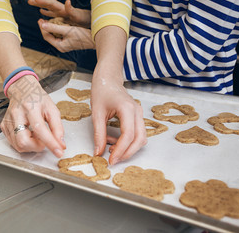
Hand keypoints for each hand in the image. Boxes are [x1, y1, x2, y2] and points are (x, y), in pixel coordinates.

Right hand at [0, 75, 65, 156]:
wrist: (22, 89)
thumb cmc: (37, 98)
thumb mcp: (52, 109)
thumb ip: (58, 127)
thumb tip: (60, 144)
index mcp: (30, 107)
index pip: (39, 129)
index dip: (50, 143)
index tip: (58, 152)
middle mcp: (16, 114)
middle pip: (23, 141)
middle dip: (36, 147)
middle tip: (43, 140)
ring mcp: (8, 121)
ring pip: (18, 145)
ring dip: (31, 145)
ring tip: (36, 134)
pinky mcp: (3, 126)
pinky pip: (14, 143)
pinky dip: (24, 142)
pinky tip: (28, 133)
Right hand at [28, 0, 90, 27]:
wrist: (90, 21)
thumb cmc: (84, 19)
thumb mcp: (78, 15)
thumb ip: (71, 9)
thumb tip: (67, 1)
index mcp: (63, 10)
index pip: (51, 4)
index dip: (43, 2)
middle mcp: (61, 10)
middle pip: (48, 4)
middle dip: (39, 2)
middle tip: (29, 1)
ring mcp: (62, 13)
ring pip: (49, 8)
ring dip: (41, 6)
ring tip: (33, 4)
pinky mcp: (63, 17)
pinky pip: (52, 14)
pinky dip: (46, 12)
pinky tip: (42, 13)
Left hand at [38, 19, 94, 51]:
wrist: (94, 40)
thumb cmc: (82, 35)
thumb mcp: (67, 30)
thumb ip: (54, 28)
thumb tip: (43, 25)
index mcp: (60, 46)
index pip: (46, 36)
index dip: (42, 28)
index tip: (40, 20)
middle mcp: (61, 47)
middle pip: (49, 37)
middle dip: (45, 28)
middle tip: (42, 19)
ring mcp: (65, 45)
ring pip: (54, 36)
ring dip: (51, 28)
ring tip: (48, 20)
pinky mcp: (68, 42)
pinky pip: (60, 35)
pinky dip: (57, 29)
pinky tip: (57, 23)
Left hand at [91, 27, 146, 164]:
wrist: (108, 78)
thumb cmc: (101, 90)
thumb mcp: (96, 113)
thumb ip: (98, 133)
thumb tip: (98, 152)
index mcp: (127, 108)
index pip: (128, 135)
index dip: (120, 150)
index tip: (110, 159)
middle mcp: (137, 112)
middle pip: (139, 139)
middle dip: (127, 153)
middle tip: (113, 160)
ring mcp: (139, 114)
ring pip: (141, 138)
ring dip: (129, 148)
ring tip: (112, 149)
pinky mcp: (137, 116)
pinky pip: (138, 133)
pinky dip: (129, 141)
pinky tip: (114, 141)